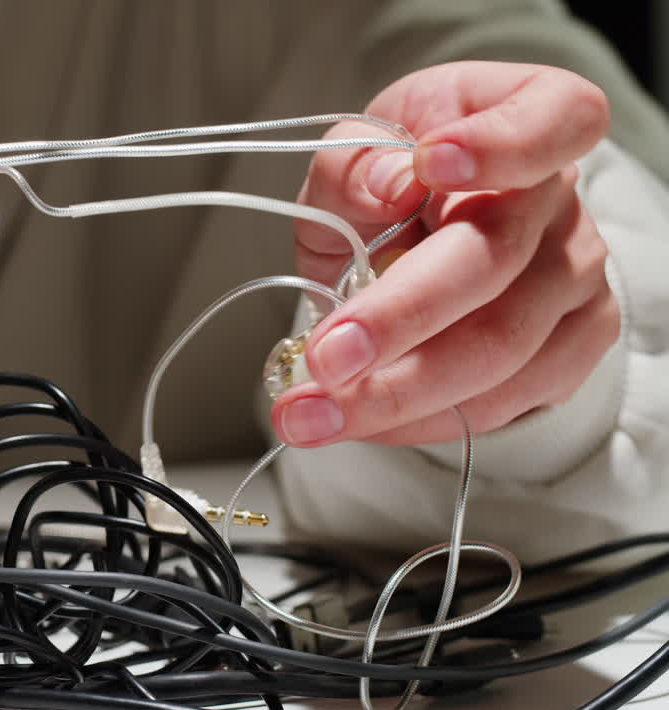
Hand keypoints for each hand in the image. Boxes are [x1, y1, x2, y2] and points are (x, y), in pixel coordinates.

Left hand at [273, 61, 618, 447]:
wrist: (412, 240)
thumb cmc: (388, 184)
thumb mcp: (352, 154)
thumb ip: (354, 161)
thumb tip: (387, 183)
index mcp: (523, 117)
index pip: (555, 116)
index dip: (502, 143)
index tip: (429, 165)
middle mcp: (558, 200)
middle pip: (496, 260)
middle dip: (399, 319)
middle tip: (324, 359)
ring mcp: (573, 277)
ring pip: (498, 350)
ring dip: (394, 394)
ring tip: (308, 414)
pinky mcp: (569, 348)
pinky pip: (501, 401)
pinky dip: (418, 419)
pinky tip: (360, 421)